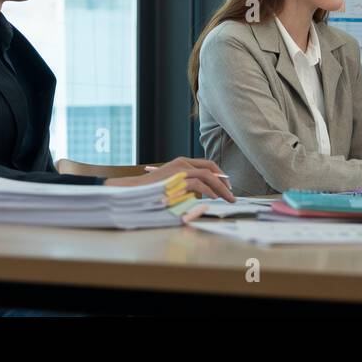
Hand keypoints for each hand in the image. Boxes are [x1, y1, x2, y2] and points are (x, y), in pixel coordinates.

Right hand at [105, 156, 234, 200]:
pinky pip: (199, 184)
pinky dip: (209, 191)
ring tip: (228, 198)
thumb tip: (202, 194)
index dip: (219, 175)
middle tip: (231, 194)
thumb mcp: (171, 184)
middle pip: (210, 168)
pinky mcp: (176, 179)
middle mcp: (182, 163)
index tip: (226, 186)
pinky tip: (214, 198)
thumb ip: (185, 185)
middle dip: (224, 181)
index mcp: (181, 162)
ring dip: (221, 188)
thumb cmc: (149, 191)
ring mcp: (179, 170)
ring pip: (207, 175)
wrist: (130, 190)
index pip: (207, 165)